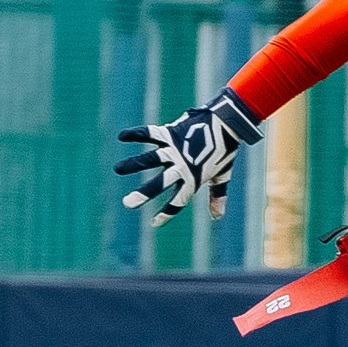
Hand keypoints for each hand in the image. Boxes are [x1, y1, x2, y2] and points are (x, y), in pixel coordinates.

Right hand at [115, 87, 262, 225]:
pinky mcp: (171, 133)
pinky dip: (136, 134)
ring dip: (134, 164)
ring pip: (151, 159)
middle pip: (161, 182)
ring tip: (118, 169)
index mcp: (194, 178)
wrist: (229, 123)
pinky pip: (150, 133)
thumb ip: (217, 196)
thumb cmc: (225, 151)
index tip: (155, 223)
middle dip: (144, 193)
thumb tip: (217, 217)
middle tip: (128, 203)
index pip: (178, 200)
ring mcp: (175, 150)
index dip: (167, 213)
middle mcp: (182, 166)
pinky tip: (122, 136)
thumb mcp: (222, 176)